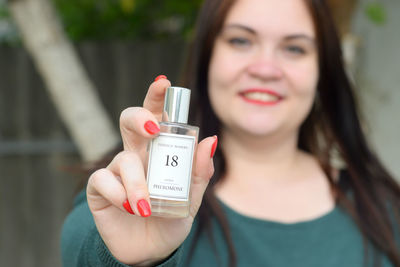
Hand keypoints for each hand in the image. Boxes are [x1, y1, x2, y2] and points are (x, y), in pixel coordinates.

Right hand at [86, 76, 216, 264]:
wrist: (152, 250)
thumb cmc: (171, 218)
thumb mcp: (192, 198)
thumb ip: (200, 172)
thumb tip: (210, 140)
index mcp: (158, 151)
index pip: (156, 116)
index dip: (156, 97)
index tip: (164, 82)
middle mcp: (137, 155)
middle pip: (128, 120)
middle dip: (139, 117)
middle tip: (153, 129)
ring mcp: (117, 171)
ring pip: (122, 158)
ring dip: (137, 183)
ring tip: (147, 207)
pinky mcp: (100, 189)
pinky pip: (103, 180)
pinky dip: (119, 194)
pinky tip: (131, 209)